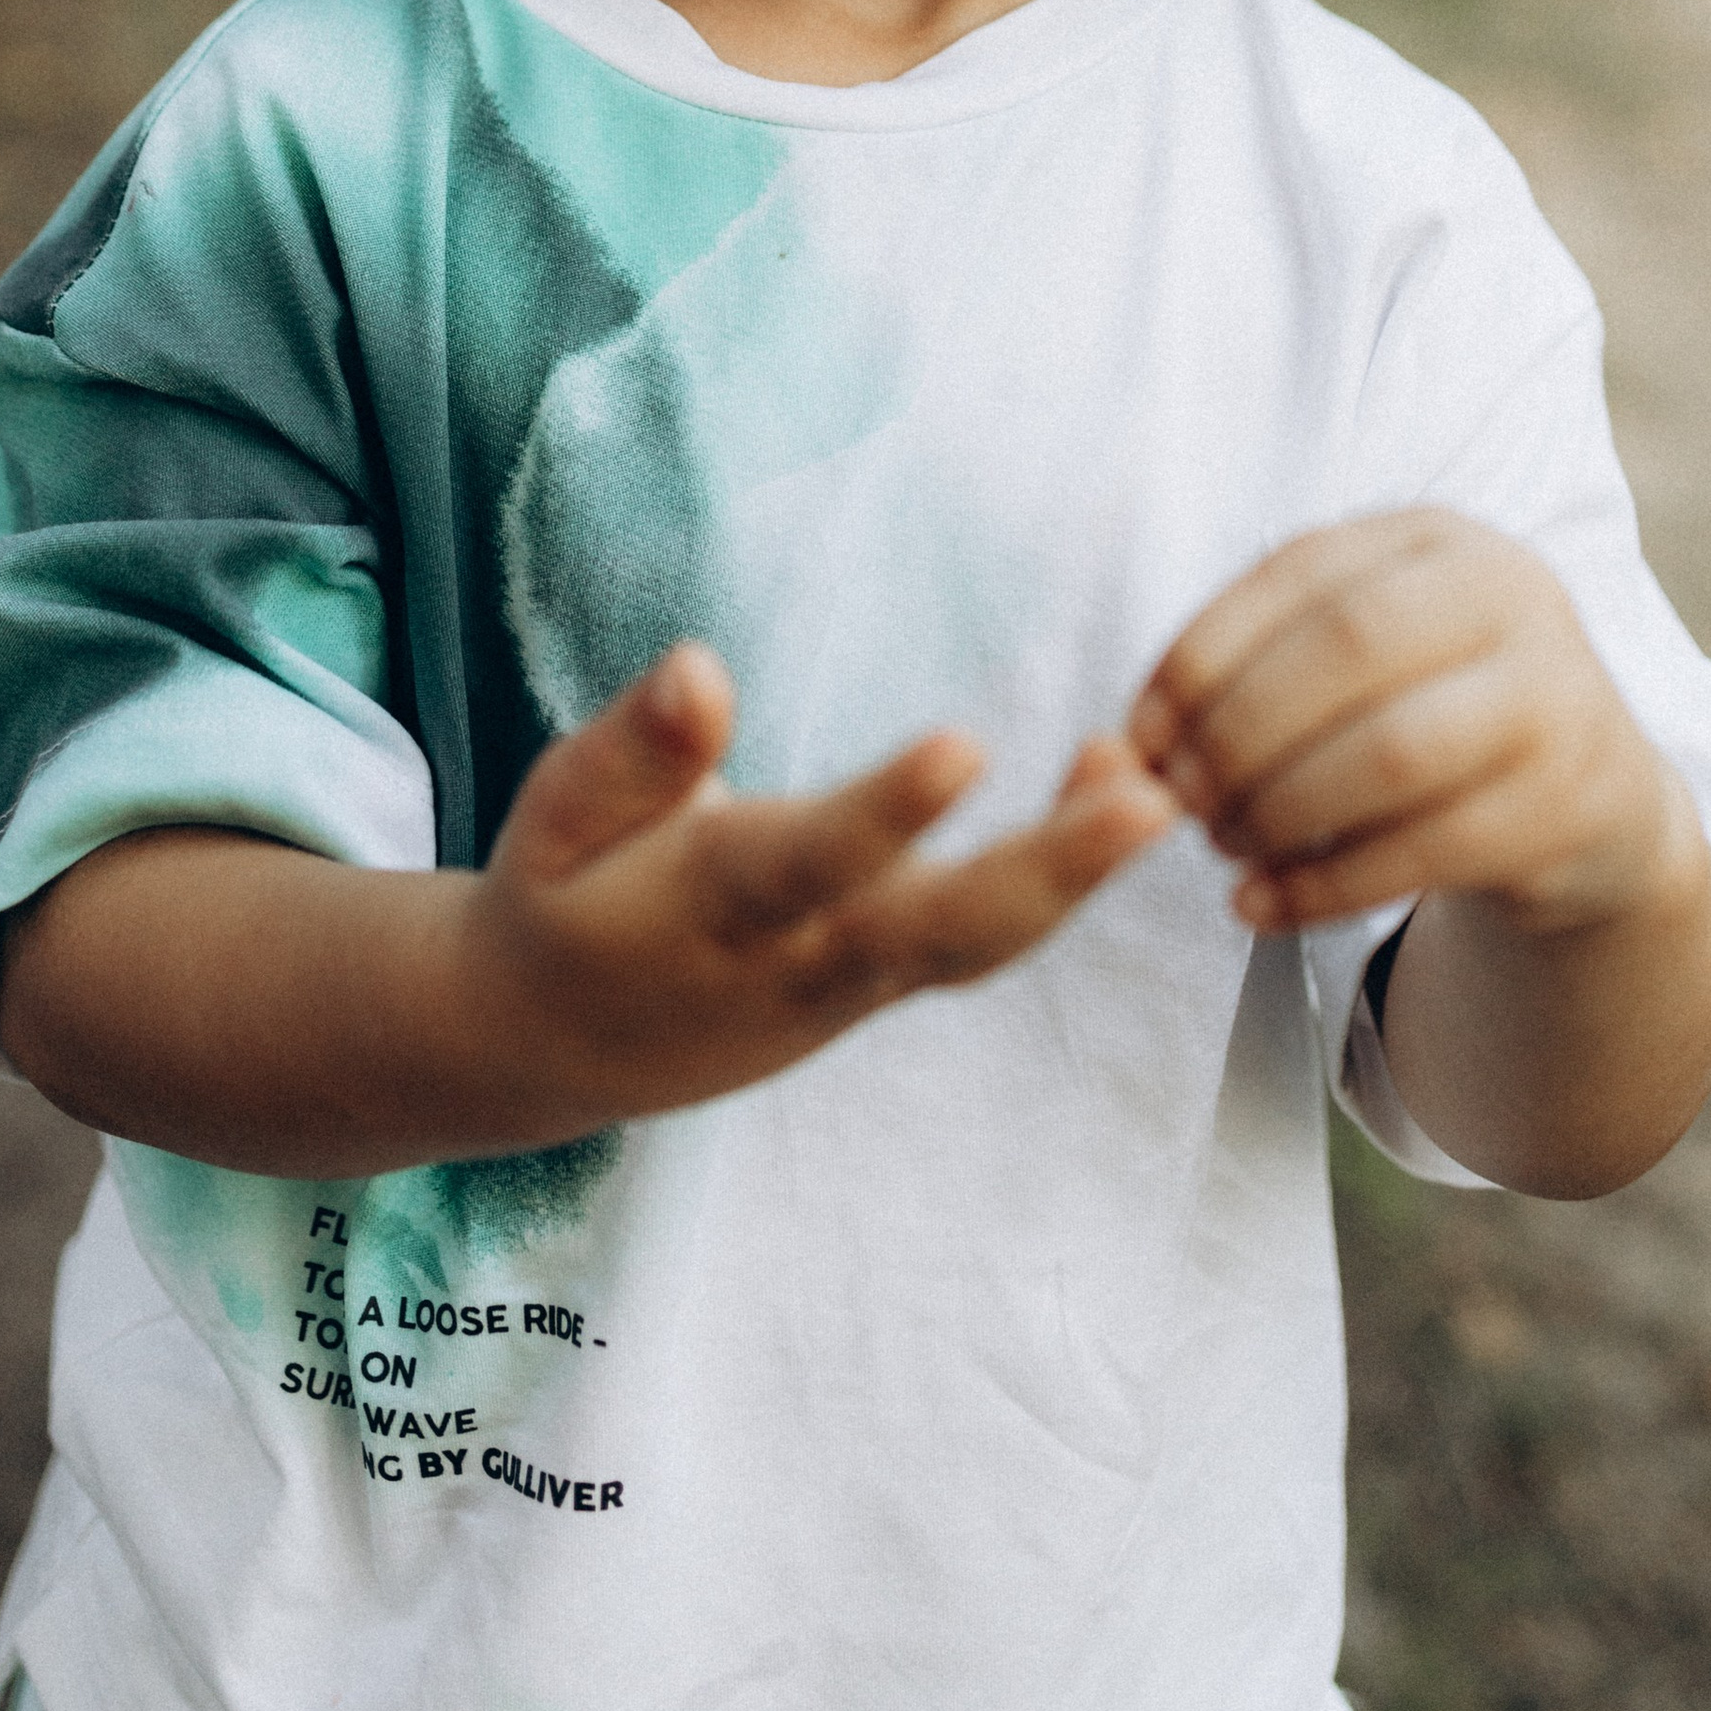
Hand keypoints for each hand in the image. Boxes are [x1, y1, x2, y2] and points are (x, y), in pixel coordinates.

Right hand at [453, 640, 1172, 1131]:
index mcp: (704, 911)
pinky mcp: (878, 987)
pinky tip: (1117, 788)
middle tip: (1146, 804)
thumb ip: (635, 751)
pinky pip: (978, 940)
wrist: (552, 1047)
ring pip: (975, 948)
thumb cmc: (562, 896)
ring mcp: (848, 989)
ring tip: (1157, 787)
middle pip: (933, 932)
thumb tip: (700, 663)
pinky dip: (1052, 874)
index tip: (965, 747)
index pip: (807, 862)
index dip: (885, 812)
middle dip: (1045, 871)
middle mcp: (794, 963)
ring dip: (1072, 876)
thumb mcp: (556, 814)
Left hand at [1126, 512, 1697, 940]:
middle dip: (1240, 729)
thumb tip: (1130, 746)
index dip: (1204, 651)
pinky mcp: (1573, 806)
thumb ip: (1259, 671)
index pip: (1301, 573)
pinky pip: (1428, 850)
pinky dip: (1325, 885)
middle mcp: (1512, 595)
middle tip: (1179, 798)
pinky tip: (1262, 906)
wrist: (1594, 807)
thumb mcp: (1365, 657)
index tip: (1139, 730)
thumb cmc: (1432, 711)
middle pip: (1349, 647)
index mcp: (1438, 537)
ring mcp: (1556, 697)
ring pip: (1392, 750)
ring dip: (1281, 809)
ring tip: (1222, 847)